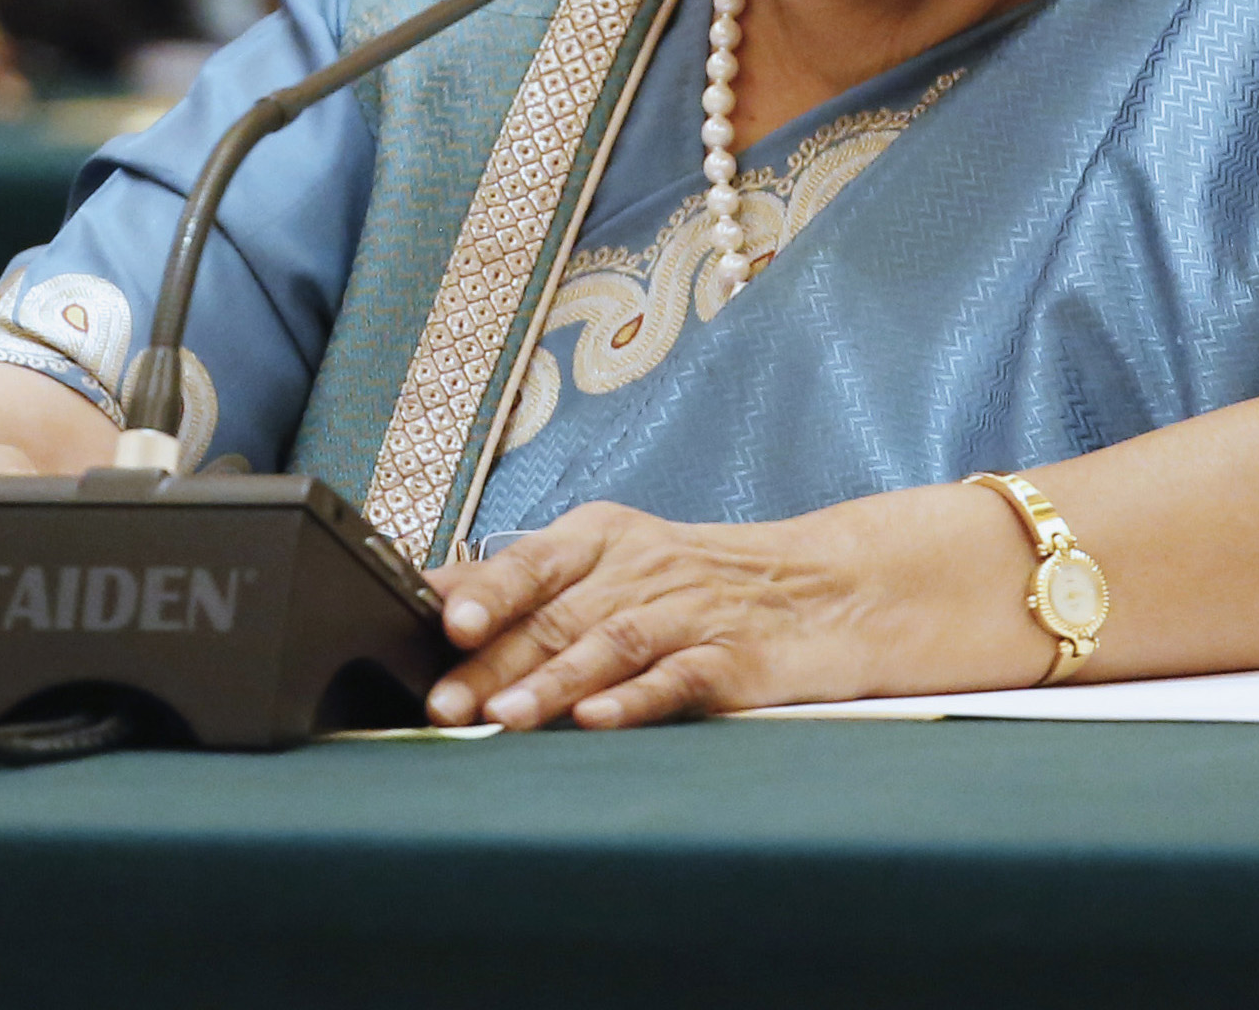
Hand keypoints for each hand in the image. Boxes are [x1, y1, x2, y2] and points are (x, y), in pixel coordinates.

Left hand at [423, 493, 1041, 729]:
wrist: (827, 590)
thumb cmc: (698, 584)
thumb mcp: (613, 563)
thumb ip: (531, 586)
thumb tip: (432, 598)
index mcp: (602, 538)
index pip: (531, 559)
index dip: (486, 588)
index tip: (440, 618)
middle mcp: (639, 569)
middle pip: (558, 614)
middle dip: (496, 660)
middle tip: (447, 700)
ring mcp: (687, 613)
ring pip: (610, 644)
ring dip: (554, 683)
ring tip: (507, 716)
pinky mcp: (732, 659)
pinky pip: (679, 677)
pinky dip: (637, 699)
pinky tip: (601, 720)